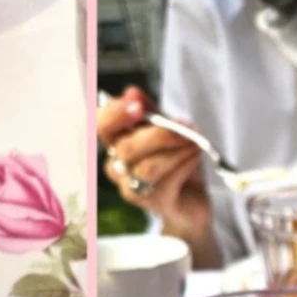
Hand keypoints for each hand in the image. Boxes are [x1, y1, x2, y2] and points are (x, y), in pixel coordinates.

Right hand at [97, 87, 216, 264]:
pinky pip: (165, 182)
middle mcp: (116, 167)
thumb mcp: (166, 129)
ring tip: (194, 143)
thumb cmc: (177, 160)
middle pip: (127, 148)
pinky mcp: (153, 204)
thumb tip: (132, 92)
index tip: (137, 105)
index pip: (101, 126)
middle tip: (185, 126)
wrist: (195, 198)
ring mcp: (131, 188)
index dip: (114, 114)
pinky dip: (184, 164)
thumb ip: (150, 111)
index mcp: (116, 142)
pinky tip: (194, 157)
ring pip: (147, 167)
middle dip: (160, 134)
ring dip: (176, 150)